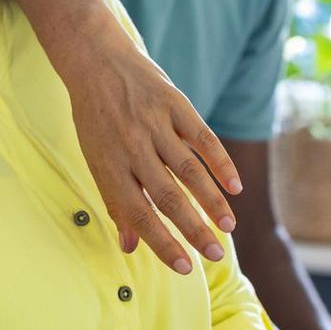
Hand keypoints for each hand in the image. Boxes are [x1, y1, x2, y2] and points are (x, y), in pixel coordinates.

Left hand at [58, 13, 242, 273]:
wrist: (96, 62)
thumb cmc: (96, 119)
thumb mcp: (96, 160)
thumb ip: (115, 202)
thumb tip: (130, 247)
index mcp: (109, 166)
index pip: (137, 214)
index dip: (162, 243)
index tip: (185, 267)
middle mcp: (131, 147)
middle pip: (167, 196)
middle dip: (193, 230)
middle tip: (216, 255)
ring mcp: (154, 124)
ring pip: (189, 170)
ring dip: (211, 201)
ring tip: (228, 226)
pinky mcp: (174, 104)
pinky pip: (202, 137)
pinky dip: (220, 162)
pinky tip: (235, 186)